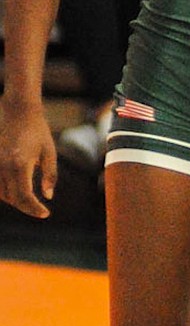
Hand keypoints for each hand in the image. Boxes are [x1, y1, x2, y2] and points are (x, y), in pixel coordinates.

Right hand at [0, 104, 55, 219]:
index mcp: (20, 165)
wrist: (18, 111)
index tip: (45, 213)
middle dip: (26, 207)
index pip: (24, 197)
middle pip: (12, 198)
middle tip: (40, 210)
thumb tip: (48, 196)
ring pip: (1, 194)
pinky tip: (16, 191)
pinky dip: (4, 192)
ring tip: (29, 201)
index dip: (34, 209)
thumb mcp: (49, 152)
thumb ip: (49, 175)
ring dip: (14, 201)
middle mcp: (3, 167)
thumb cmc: (38, 131)